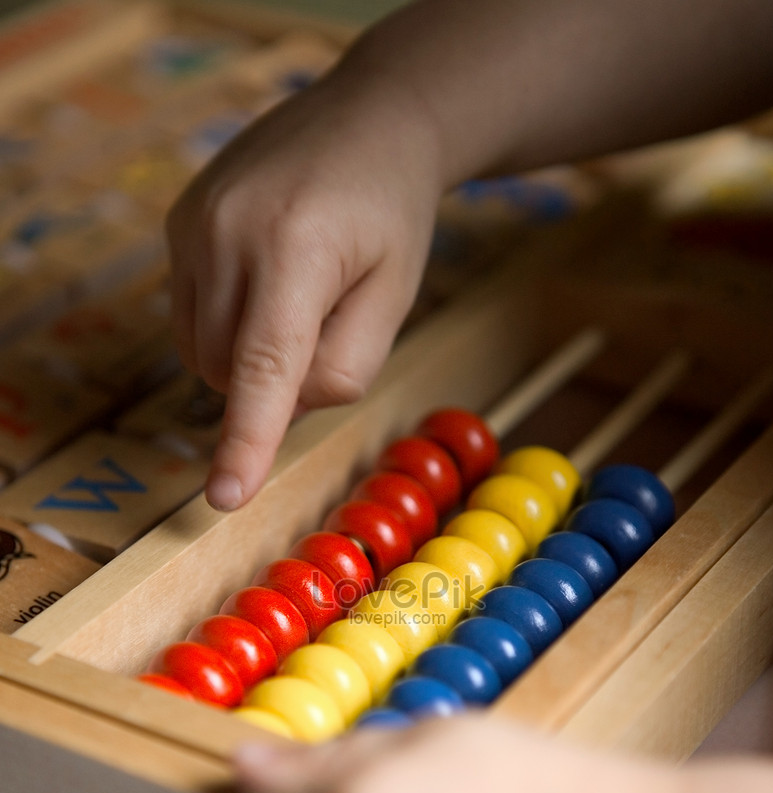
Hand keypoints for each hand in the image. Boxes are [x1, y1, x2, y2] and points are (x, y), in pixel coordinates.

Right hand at [167, 66, 442, 510]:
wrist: (366, 118)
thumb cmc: (392, 215)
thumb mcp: (397, 296)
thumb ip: (347, 366)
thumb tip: (283, 407)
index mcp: (297, 247)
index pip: (265, 365)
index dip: (246, 438)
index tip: (225, 497)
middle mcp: (229, 231)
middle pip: (232, 371)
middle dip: (277, 384)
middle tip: (331, 326)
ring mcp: (193, 224)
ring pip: (202, 354)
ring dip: (248, 360)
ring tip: (300, 298)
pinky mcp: (177, 224)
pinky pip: (190, 318)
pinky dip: (228, 329)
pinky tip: (268, 284)